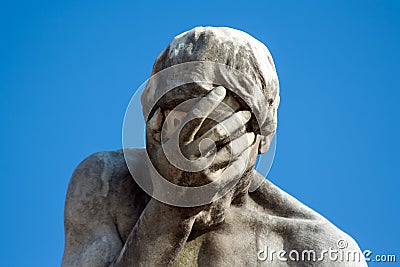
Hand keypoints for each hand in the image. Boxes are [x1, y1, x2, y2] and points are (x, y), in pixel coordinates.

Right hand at [145, 86, 256, 221]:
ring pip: (232, 149)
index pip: (194, 117)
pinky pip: (236, 168)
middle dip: (236, 119)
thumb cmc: (164, 174)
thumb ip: (153, 130)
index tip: (221, 90)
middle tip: (246, 111)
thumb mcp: (152, 152)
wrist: (173, 206)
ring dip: (245, 138)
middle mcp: (191, 157)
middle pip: (219, 131)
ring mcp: (204, 172)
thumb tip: (159, 109)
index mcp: (176, 146)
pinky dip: (245, 157)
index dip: (209, 101)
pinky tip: (250, 150)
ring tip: (253, 131)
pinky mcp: (216, 185)